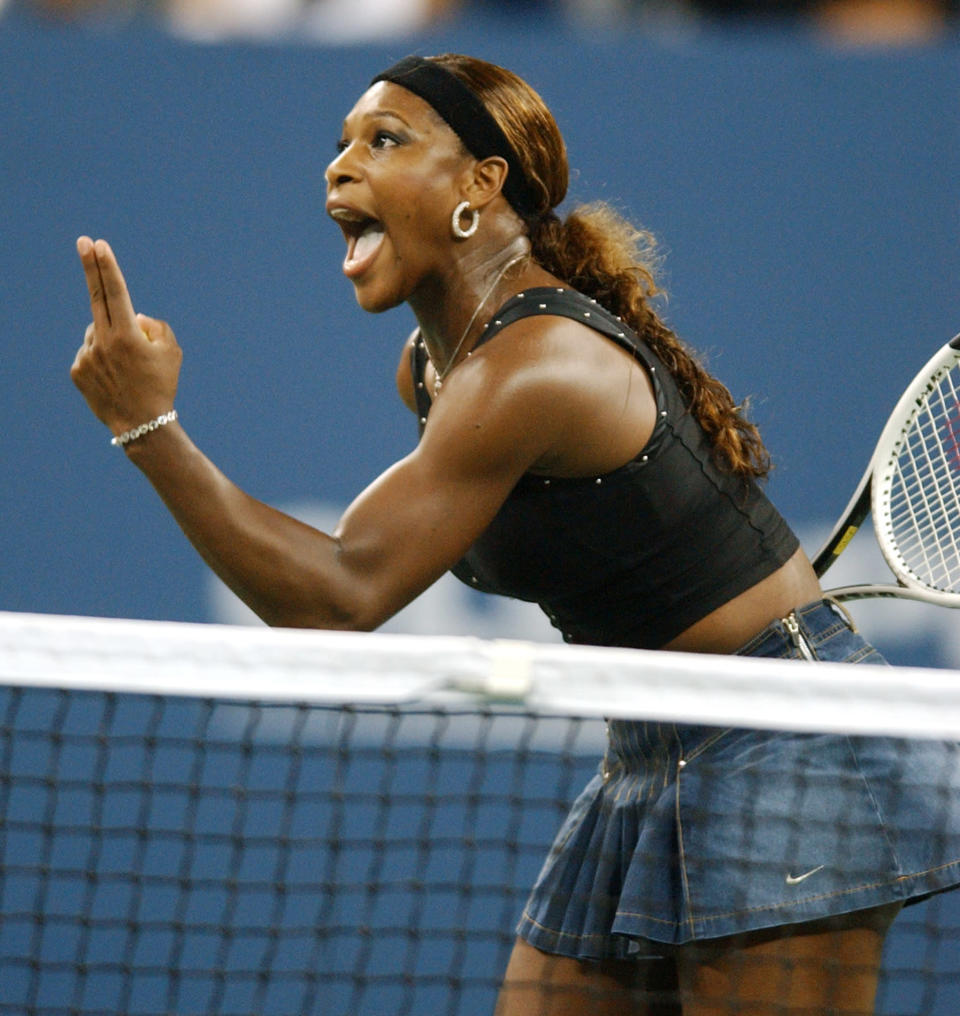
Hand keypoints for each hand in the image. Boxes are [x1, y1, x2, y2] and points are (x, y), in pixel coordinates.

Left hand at [71, 237, 181, 438]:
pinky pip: (89, 353)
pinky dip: (101, 358)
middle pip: (96, 297)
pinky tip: (114, 377)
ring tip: (126, 366)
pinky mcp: (77, 371)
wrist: (142, 425)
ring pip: (97, 332)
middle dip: (91, 267)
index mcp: (127, 336)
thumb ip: (156, 326)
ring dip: (110, 337)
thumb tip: (135, 316)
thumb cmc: (163, 386)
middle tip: (83, 241)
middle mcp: (103, 342)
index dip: (107, 267)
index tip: (99, 245)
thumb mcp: (172, 353)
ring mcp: (87, 356)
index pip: (115, 293)